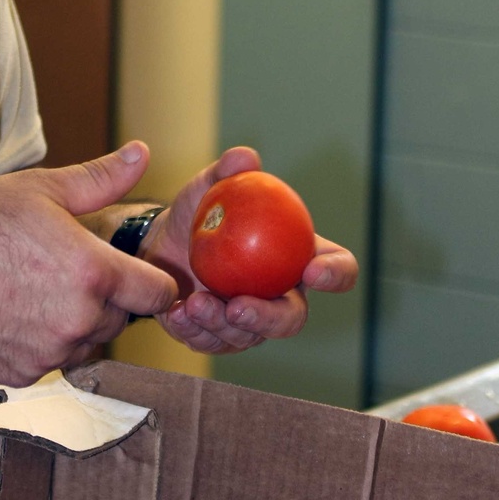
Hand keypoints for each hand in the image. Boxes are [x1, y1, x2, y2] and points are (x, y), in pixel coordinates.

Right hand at [0, 142, 177, 384]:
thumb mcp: (40, 189)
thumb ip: (100, 179)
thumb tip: (142, 152)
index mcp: (93, 272)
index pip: (158, 293)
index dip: (153, 282)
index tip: (139, 275)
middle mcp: (79, 319)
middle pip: (120, 318)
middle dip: (104, 297)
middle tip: (63, 271)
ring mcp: (50, 353)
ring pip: (86, 342)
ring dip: (74, 323)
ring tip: (33, 289)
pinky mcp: (22, 375)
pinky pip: (51, 361)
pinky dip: (40, 343)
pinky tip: (10, 312)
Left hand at [139, 146, 357, 354]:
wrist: (162, 241)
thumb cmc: (200, 212)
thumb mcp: (209, 188)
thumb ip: (228, 173)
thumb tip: (244, 157)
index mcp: (298, 258)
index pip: (336, 268)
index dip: (336, 274)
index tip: (313, 271)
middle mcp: (281, 297)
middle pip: (292, 318)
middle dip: (269, 318)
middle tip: (240, 306)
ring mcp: (250, 323)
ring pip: (247, 336)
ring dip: (221, 324)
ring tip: (196, 304)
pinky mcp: (216, 336)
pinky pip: (210, 342)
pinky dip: (193, 331)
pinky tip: (178, 315)